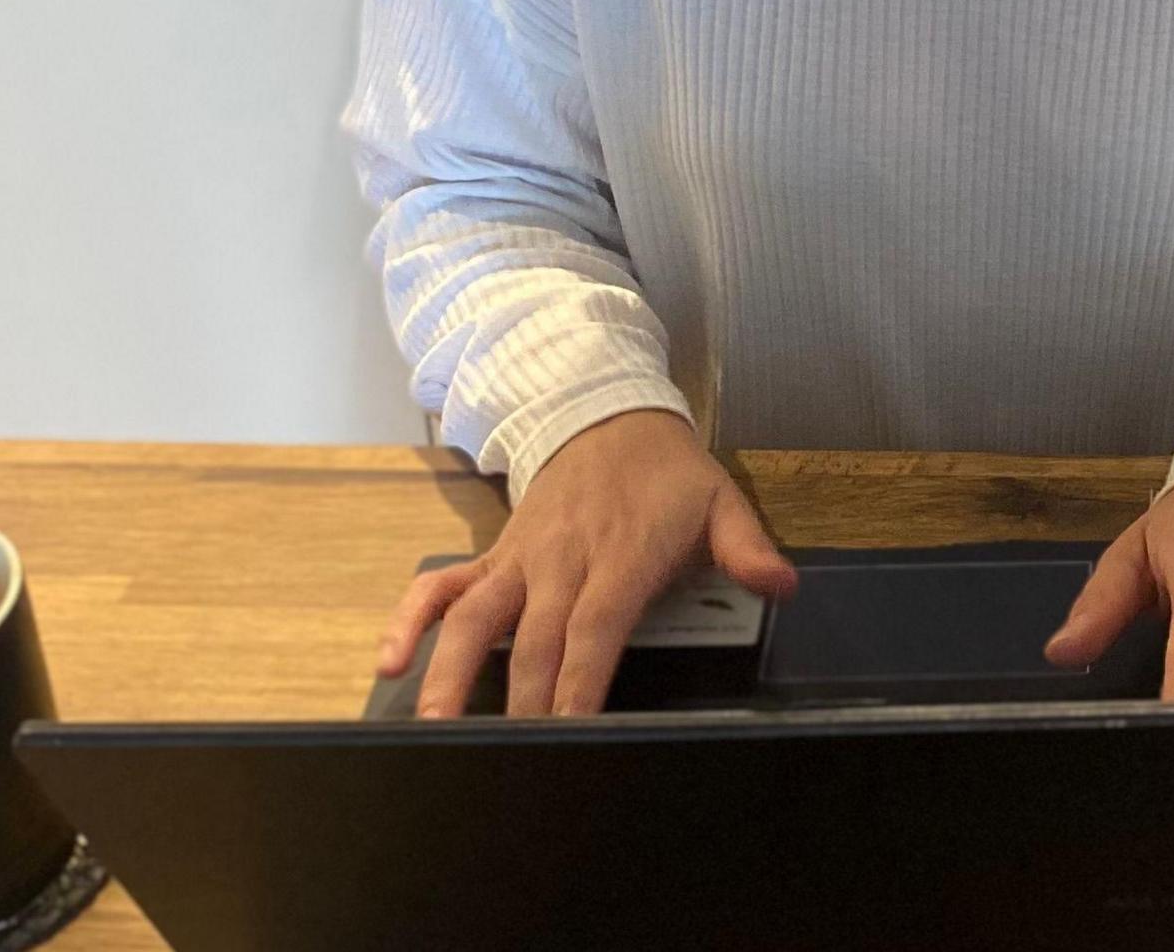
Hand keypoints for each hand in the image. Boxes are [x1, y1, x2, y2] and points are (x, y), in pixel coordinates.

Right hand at [373, 408, 797, 717]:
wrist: (609, 415)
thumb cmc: (668, 475)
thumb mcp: (719, 501)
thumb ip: (747, 549)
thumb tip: (782, 585)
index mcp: (619, 556)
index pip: (594, 629)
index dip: (579, 681)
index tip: (570, 730)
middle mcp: (561, 561)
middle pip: (534, 640)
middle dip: (522, 703)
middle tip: (512, 759)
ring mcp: (519, 559)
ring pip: (473, 616)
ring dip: (450, 671)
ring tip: (434, 725)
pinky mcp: (492, 555)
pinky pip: (440, 585)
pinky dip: (410, 619)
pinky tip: (391, 661)